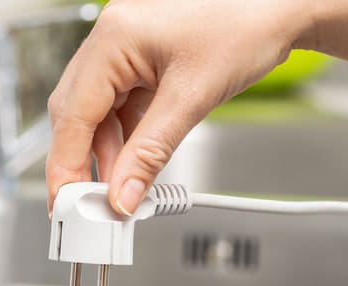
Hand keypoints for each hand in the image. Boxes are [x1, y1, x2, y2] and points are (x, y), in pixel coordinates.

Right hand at [46, 0, 314, 214]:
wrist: (282, 9)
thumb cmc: (247, 26)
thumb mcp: (192, 98)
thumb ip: (151, 152)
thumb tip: (124, 194)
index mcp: (114, 37)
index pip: (74, 113)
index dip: (65, 163)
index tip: (65, 201)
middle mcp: (111, 39)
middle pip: (76, 113)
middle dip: (81, 161)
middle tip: (88, 204)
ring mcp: (123, 49)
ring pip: (96, 113)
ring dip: (106, 154)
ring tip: (119, 189)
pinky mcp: (139, 61)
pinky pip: (118, 106)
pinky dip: (123, 138)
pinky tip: (132, 163)